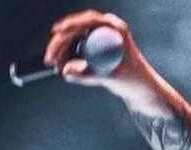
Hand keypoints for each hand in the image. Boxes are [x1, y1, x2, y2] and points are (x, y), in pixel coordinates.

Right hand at [42, 10, 159, 106]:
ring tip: (54, 66)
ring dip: (60, 51)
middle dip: (60, 42)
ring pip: (72, 38)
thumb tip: (66, 72)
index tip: (58, 31)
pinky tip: (61, 67)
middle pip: (76, 28)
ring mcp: (98, 36)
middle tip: (50, 57)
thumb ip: (89, 76)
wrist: (141, 88)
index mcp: (116, 29)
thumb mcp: (112, 78)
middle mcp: (106, 29)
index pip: (90, 20)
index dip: (71, 24)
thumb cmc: (133, 80)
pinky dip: (66, 57)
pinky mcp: (93, 46)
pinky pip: (74, 48)